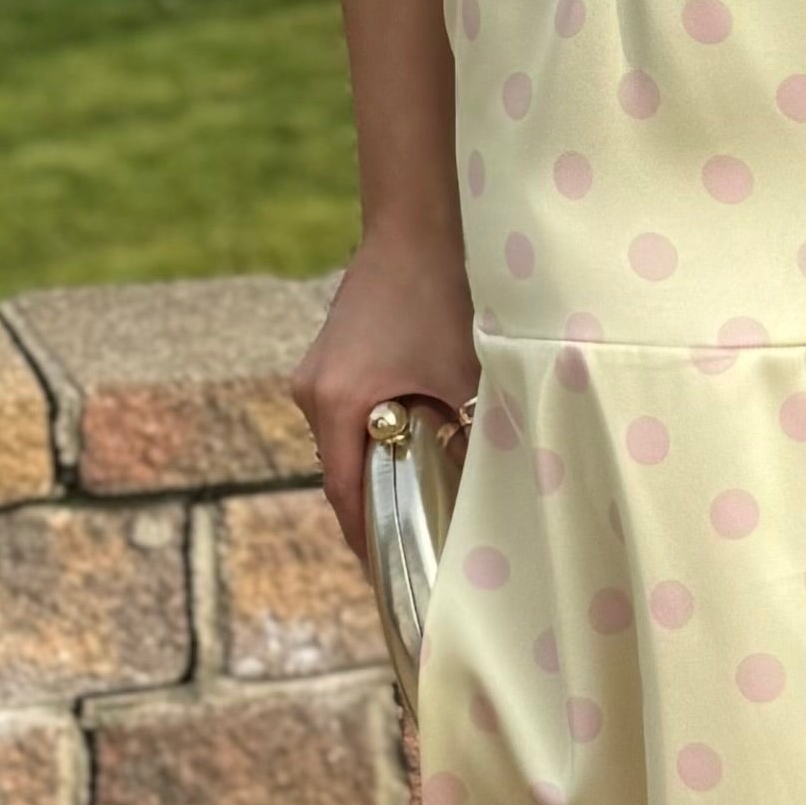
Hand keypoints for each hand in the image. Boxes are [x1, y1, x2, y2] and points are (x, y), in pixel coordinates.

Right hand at [293, 230, 476, 561]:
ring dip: (377, 468)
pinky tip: (412, 443)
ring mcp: (315, 372)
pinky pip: (347, 416)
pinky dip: (375, 435)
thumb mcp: (466, 378)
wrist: (417, 224)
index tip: (392, 580)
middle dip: (377, 510)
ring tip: (417, 502)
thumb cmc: (443, 295)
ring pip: (345, 444)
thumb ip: (471, 438)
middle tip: (416, 549)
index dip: (369, 543)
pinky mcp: (329, 356)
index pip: (344, 497)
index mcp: (336, 403)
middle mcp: (312, 392)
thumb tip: (493, 494)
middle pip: (341, 473)